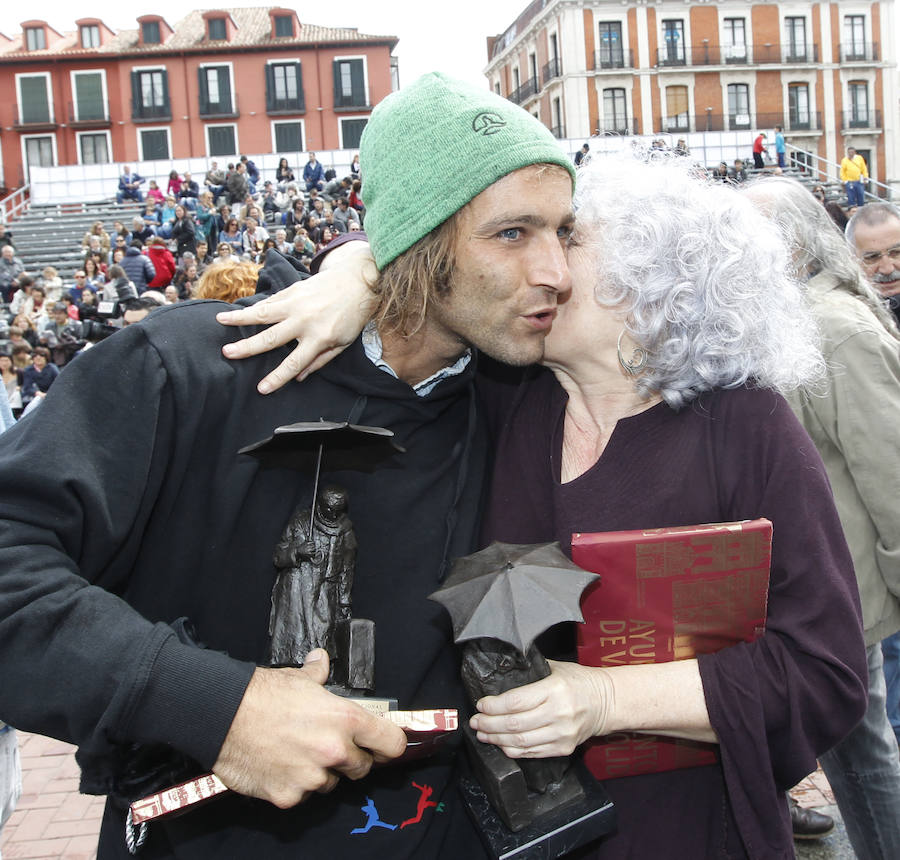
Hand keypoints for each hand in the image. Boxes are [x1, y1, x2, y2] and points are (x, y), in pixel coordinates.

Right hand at [212, 650, 406, 807]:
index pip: (391, 743)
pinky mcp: (289, 796)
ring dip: (321, 773)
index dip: (388, 744)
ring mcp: (312, 777)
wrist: (223, 715)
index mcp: (346, 720)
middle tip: (331, 746)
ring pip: (330, 783)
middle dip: (351, 759)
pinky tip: (279, 765)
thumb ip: (319, 673)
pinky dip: (293, 784)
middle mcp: (335, 751)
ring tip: (298, 753)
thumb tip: (321, 660)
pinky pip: (302, 795)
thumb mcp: (299, 678)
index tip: (383, 745)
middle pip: (363, 767)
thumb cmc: (263, 694)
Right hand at [216, 241, 377, 393]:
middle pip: (271, 339)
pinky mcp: (293, 290)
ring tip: (220, 320)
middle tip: (227, 354)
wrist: (359, 279)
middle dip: (247, 348)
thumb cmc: (353, 315)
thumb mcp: (343, 343)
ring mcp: (297, 303)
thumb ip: (321, 360)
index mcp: (319, 337)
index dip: (277, 378)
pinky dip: (254, 307)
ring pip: (263, 313)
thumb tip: (298, 377)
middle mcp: (304, 321)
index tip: (261, 389)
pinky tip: (239, 311)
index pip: (294, 363)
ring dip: (240, 318)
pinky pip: (270, 301)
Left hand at [468, 660, 611, 758]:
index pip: (516, 701)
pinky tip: (501, 744)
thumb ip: (530, 669)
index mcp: (554, 690)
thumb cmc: (579, 681)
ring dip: (496, 739)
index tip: (480, 705)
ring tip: (482, 734)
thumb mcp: (556, 667)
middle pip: (514, 724)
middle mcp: (558, 714)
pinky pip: (532, 753)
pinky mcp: (564, 748)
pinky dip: (513, 750)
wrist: (606, 703)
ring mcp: (562, 734)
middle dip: (489, 724)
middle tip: (475, 722)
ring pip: (521, 742)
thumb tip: (502, 668)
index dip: (494, 706)